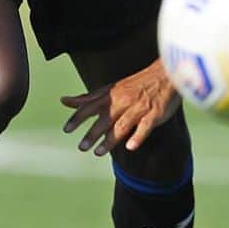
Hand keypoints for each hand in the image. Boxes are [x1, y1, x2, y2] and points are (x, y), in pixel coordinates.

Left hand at [61, 59, 179, 154]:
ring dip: (109, 139)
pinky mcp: (154, 114)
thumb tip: (64, 101)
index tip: (66, 130)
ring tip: (98, 152)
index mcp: (111, 95)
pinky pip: (145, 126)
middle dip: (92, 133)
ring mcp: (139, 108)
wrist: (164, 75)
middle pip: (105, 119)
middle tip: (81, 147)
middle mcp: (123, 101)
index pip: (90, 107)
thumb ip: (88, 98)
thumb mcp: (109, 89)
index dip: (78, 118)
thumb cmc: (134, 85)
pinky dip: (138, 136)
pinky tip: (130, 147)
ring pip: (122, 125)